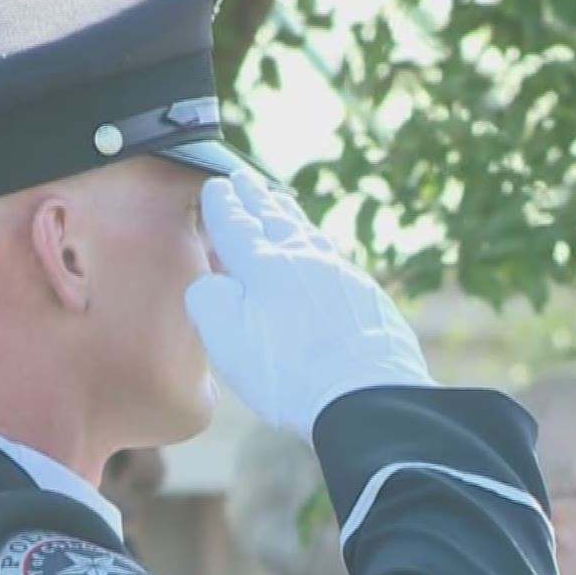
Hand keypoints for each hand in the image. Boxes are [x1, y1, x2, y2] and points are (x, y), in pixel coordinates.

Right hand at [186, 172, 432, 435]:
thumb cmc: (287, 372)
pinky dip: (317, 244)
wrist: (366, 395)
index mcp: (264, 266)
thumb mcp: (226, 339)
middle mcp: (304, 260)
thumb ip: (208, 300)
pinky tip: (320, 251)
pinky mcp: (367, 297)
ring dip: (290, 215)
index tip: (216, 186)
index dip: (224, 205)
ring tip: (281, 204)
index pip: (237, 225)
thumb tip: (213, 282)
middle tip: (244, 179)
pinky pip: (334, 257)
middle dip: (256, 198)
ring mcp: (341, 276)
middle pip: (275, 220)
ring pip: (308, 233)